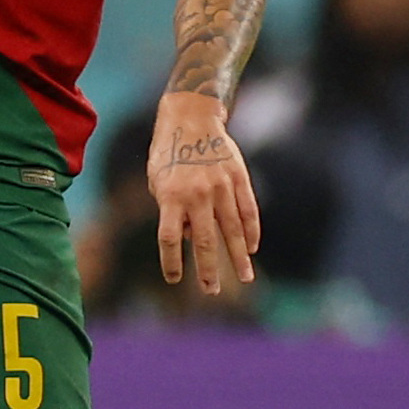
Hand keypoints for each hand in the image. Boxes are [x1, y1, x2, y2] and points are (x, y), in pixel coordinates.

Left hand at [147, 90, 259, 292]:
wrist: (191, 117)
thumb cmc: (168, 152)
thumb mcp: (157, 179)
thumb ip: (169, 209)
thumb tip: (187, 237)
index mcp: (170, 196)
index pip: (168, 238)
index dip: (171, 261)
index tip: (174, 279)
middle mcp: (197, 194)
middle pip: (203, 241)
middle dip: (208, 270)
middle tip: (211, 291)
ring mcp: (221, 186)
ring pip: (231, 230)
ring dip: (238, 258)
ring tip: (246, 278)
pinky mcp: (239, 178)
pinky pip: (248, 210)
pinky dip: (251, 231)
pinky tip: (252, 249)